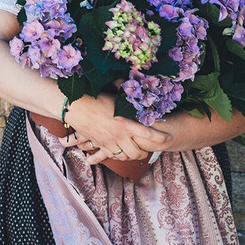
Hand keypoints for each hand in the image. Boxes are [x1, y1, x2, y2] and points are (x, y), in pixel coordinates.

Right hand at [57, 93, 171, 165]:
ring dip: (132, 156)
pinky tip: (120, 153)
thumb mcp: (116, 97)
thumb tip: (140, 87)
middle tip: (148, 150)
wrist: (77, 107)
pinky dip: (118, 156)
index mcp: (126, 122)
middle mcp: (119, 135)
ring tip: (136, 153)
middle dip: (145, 152)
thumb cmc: (97, 99)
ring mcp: (109, 142)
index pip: (148, 133)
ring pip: (125, 156)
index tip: (168, 138)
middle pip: (137, 152)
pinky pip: (111, 156)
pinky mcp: (100, 145)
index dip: (160, 138)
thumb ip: (129, 98)